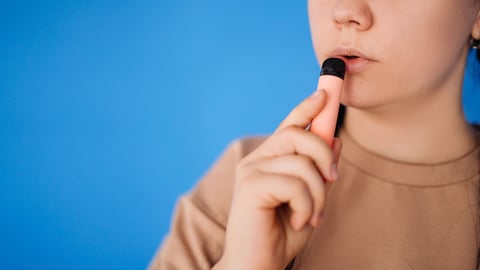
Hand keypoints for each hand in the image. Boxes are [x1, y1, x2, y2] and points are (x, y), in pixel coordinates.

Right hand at [215, 89, 342, 269]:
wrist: (259, 264)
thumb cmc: (282, 232)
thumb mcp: (310, 198)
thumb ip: (319, 171)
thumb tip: (336, 141)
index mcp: (268, 160)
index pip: (289, 126)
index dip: (307, 108)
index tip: (325, 93)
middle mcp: (256, 160)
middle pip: (298, 135)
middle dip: (324, 154)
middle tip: (332, 180)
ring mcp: (250, 171)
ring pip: (302, 162)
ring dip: (318, 193)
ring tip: (312, 215)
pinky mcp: (250, 186)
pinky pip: (295, 184)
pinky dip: (307, 206)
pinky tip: (299, 220)